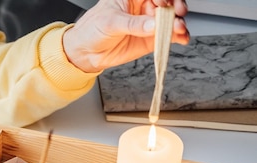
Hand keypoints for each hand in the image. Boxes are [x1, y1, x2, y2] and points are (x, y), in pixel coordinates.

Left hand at [63, 0, 189, 72]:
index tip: (164, 4)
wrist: (86, 53)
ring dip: (178, 23)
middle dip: (175, 7)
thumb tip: (153, 24)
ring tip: (179, 30)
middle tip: (178, 15)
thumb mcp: (111, 22)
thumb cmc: (92, 30)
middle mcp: (143, 7)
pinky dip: (178, 37)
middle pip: (167, 3)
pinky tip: (181, 39)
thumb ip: (133, 24)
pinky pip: (168, 36)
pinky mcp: (151, 39)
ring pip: (171, 19)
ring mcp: (149, 23)